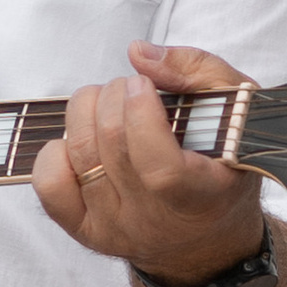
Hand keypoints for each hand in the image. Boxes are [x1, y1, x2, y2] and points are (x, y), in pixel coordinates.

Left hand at [32, 42, 264, 286]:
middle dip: (113, 95)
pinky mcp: (85, 231)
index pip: (159, 168)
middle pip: (112, 147)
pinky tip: (83, 139)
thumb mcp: (236, 109)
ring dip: (86, 110)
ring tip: (108, 104)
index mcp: (202, 196)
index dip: (141, 116)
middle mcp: (155, 221)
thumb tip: (137, 54)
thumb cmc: (223, 162)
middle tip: (130, 87)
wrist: (207, 232)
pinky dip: (56, 149)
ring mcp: (116, 229)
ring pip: (79, 155)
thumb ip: (196, 71)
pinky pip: (50, 185)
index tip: (142, 85)